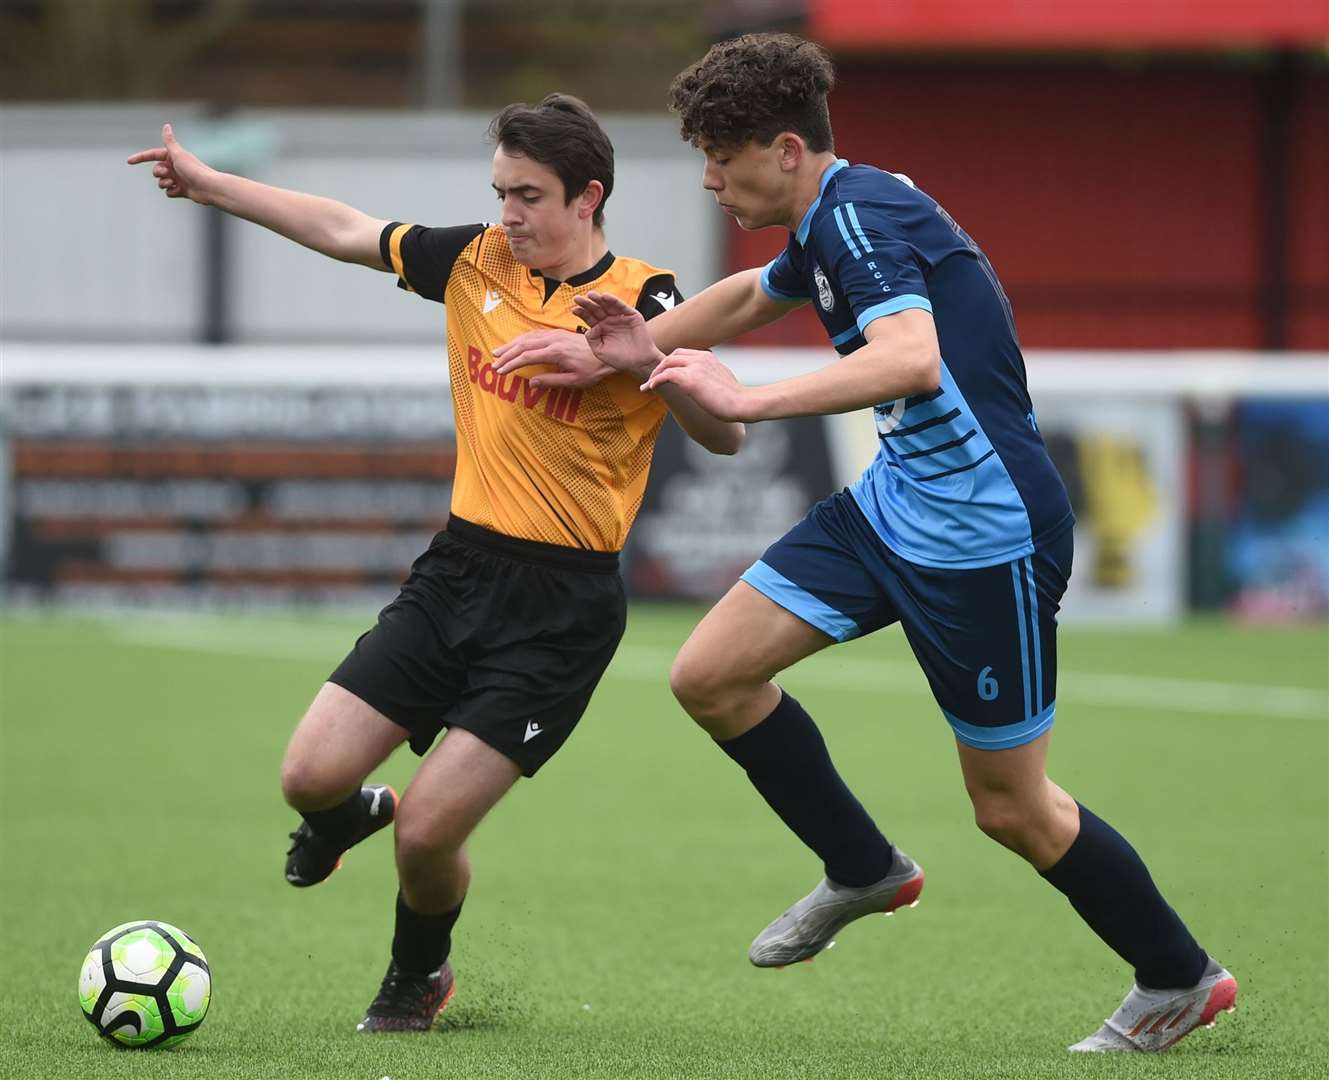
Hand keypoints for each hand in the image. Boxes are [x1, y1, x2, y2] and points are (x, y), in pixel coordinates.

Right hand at [127, 123, 214, 202]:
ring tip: (174, 183)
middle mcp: (175, 167)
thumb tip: (166, 125)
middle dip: (159, 173)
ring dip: (164, 183)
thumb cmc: (194, 169)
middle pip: (156, 170)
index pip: (152, 155)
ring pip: (160, 182)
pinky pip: (168, 192)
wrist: (208, 187)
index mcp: (173, 156)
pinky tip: (180, 191)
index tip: (129, 161)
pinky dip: (172, 192)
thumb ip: (169, 141)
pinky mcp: (181, 190)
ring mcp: (177, 179)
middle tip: (169, 174)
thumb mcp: (178, 153)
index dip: (140, 158)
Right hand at [492, 329, 612, 388]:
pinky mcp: (557, 333)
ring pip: (527, 337)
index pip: (527, 357)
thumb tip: (531, 383)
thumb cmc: (593, 369)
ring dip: (511, 345)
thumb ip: (551, 381)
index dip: (511, 364)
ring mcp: (555, 334)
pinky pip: (535, 334)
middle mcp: (553, 340)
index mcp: (556, 352)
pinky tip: (516, 345)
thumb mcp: (574, 381)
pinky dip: (522, 339)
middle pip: (523, 345)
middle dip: (506, 354)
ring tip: (498, 353)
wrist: (607, 351)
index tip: (500, 372)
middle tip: (493, 363)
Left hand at [572, 291, 664, 375]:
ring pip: (607, 305)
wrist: (639, 363)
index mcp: (601, 329)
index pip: (589, 318)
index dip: (582, 313)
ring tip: (590, 295)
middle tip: (577, 298)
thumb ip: (592, 339)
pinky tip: (605, 296)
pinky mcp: (631, 315)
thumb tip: (590, 327)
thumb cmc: (620, 359)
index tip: (574, 309)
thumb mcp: (600, 351)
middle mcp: (609, 321)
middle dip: (587, 304)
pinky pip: (621, 306)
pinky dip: (614, 300)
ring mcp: (620, 317)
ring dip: (599, 299)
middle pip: (596, 309)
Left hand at [642, 349, 755, 421]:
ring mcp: (695, 367)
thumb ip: (710, 375)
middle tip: (652, 379)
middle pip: (673, 355)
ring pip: (667, 363)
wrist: (743, 403)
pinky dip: (656, 380)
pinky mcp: (690, 379)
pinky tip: (651, 388)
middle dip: (661, 367)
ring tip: (648, 386)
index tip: (663, 373)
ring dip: (655, 374)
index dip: (671, 362)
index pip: (683, 353)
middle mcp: (701, 358)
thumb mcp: (722, 379)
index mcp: (708, 357)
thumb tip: (704, 383)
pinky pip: (666, 375)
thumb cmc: (735, 397)